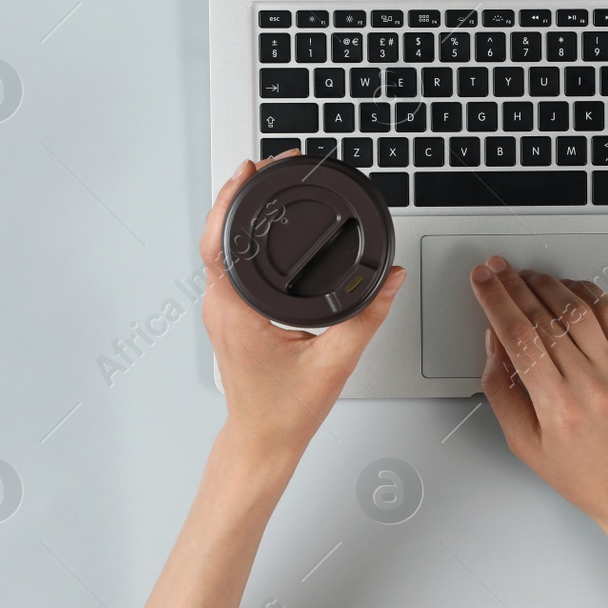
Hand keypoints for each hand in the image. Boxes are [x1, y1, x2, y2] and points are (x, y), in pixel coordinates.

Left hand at [199, 154, 405, 480]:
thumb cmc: (286, 411)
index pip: (220, 242)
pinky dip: (242, 238)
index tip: (249, 172)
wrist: (264, 442)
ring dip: (238, 215)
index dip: (231, 201)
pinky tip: (260, 226)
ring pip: (220, 248)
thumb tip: (390, 278)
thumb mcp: (336, 361)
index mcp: (236, 313)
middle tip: (267, 165)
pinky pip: (229, 265)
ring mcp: (222, 310)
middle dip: (239, 194)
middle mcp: (221, 307)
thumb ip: (368, 315)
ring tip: (262, 183)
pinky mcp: (230, 314)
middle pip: (216, 235)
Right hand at [469, 255, 607, 538]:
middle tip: (496, 269)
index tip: (482, 281)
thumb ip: (502, 392)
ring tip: (526, 276)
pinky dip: (588, 293)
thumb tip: (494, 343)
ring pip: (577, 309)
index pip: (518, 336)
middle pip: (543, 316)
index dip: (495, 301)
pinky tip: (570, 288)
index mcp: (557, 406)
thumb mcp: (525, 445)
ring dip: (547, 284)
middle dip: (513, 285)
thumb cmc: (585, 477)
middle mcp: (589, 383)